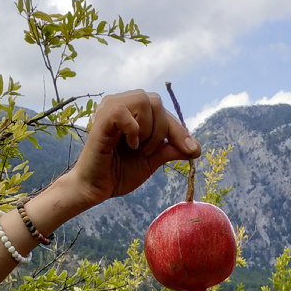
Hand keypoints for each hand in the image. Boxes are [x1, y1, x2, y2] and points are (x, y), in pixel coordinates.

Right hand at [70, 89, 199, 206]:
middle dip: (161, 131)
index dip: (179, 130)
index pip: (163, 111)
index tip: (193, 151)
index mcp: (133, 112)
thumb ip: (169, 150)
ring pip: (144, 101)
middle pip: (156, 101)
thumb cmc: (119, 173)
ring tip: (137, 148)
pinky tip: (129, 144)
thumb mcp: (151, 161)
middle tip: (148, 151)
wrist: (96, 189)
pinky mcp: (101, 119)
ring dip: (148, 130)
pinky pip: (125, 112)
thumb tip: (195, 148)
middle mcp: (121, 104)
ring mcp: (109, 108)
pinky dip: (133, 130)